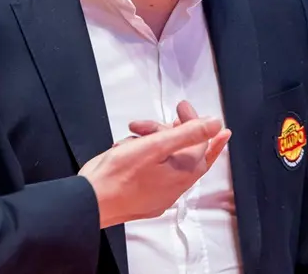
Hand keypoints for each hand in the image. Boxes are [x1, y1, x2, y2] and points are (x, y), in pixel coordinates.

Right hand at [124, 102, 237, 216]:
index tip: (182, 107)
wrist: (92, 201)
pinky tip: (124, 150)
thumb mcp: (155, 146)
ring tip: (128, 138)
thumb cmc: (119, 176)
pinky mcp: (144, 193)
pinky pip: (150, 168)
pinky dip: (140, 155)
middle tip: (145, 124)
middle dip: (164, 131)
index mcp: (183, 173)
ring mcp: (160, 191)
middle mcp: (175, 185)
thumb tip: (215, 124)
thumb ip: (188, 134)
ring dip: (147, 141)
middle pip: (181, 149)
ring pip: (163, 156)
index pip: (200, 142)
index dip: (193, 121)